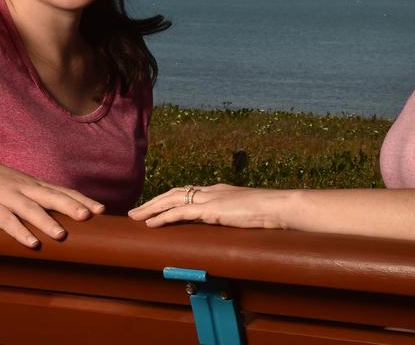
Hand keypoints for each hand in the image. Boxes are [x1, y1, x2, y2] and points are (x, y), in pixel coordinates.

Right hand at [0, 156, 103, 245]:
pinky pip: (6, 221)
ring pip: (30, 209)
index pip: (62, 190)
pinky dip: (19, 232)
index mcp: (32, 184)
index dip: (81, 199)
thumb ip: (34, 193)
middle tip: (91, 216)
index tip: (102, 209)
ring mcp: (6, 196)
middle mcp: (23, 188)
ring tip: (62, 235)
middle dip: (72, 206)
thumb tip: (57, 207)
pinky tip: (31, 243)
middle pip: (52, 196)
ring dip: (47, 222)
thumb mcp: (16, 183)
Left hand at [129, 184, 291, 229]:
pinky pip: (180, 213)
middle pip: (174, 193)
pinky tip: (151, 224)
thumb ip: (236, 215)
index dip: (169, 199)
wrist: (278, 207)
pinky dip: (163, 218)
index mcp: (219, 191)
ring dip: (152, 208)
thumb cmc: (269, 212)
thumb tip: (233, 223)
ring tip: (136, 217)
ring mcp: (210, 199)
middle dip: (153, 202)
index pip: (188, 192)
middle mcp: (211, 191)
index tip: (156, 205)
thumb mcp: (247, 212)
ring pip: (172, 201)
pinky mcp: (210, 210)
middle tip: (136, 211)